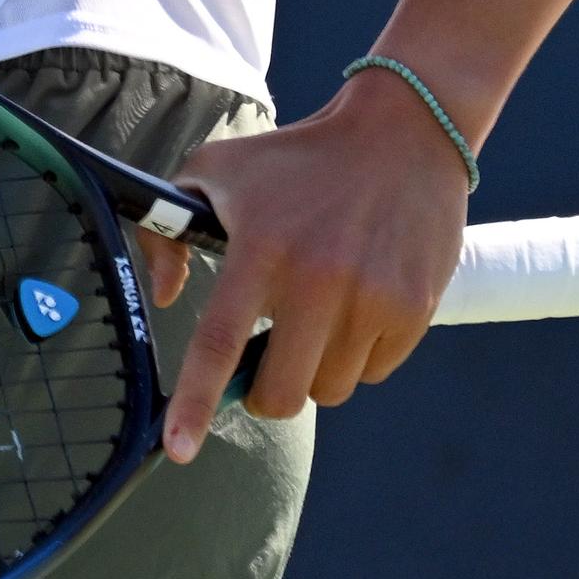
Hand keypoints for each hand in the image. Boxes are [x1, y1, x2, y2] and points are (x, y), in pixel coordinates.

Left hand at [149, 68, 474, 462]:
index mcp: (261, 248)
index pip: (219, 342)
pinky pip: (375, 372)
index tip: (178, 448)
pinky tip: (362, 301)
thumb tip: (164, 297)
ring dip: (317, 368)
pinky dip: (361, 353)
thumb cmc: (299, 156)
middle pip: (280, 393)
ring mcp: (371, 298)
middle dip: (267, 390)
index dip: (195, 403)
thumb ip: (170, 229)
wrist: (403, 130)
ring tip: (323, 311)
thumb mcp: (218, 168)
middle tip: (271, 356)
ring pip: (329, 390)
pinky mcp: (414, 309)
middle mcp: (317, 279)